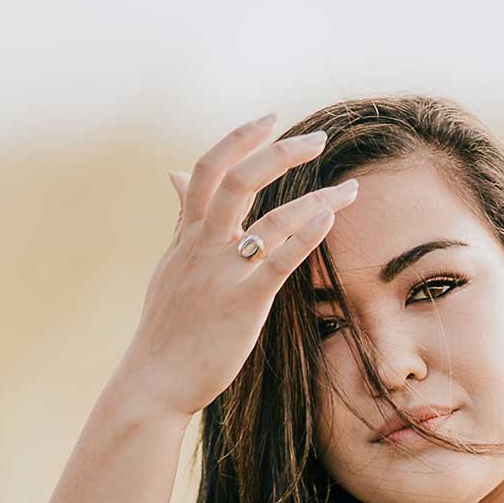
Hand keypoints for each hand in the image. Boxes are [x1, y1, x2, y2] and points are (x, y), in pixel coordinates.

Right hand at [115, 111, 360, 423]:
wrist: (153, 382)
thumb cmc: (165, 332)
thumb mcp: (169, 267)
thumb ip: (182, 222)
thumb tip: (176, 176)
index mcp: (187, 236)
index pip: (210, 170)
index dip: (239, 138)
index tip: (270, 120)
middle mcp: (203, 246)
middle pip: (239, 179)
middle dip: (281, 152)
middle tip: (319, 138)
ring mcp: (222, 274)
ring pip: (270, 219)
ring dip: (316, 197)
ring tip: (350, 189)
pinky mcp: (242, 305)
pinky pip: (277, 262)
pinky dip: (305, 235)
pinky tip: (329, 217)